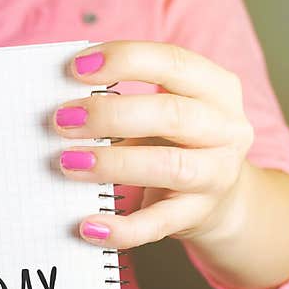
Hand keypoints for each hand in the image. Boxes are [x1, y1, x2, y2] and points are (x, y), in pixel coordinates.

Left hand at [54, 41, 254, 249]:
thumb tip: (63, 104)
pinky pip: (157, 225)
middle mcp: (225, 129)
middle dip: (110, 114)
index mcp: (217, 89)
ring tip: (69, 162)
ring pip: (167, 165)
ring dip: (112, 163)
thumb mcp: (164, 112)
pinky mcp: (196, 215)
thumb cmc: (178, 143)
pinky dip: (122, 228)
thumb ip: (126, 101)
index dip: (125, 59)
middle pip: (171, 114)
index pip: (173, 62)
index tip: (76, 67)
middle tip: (63, 120)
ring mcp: (216, 175)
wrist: (220, 201)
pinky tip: (89, 226)